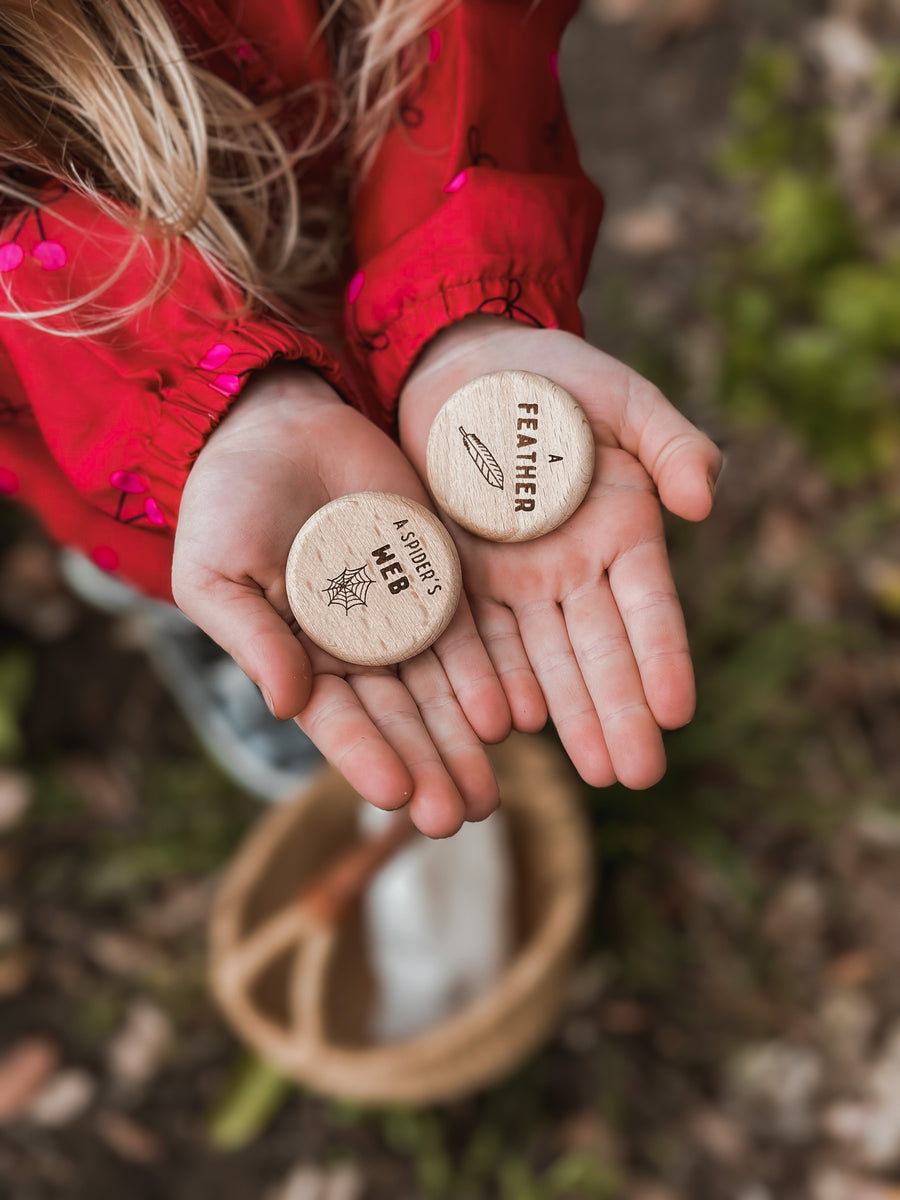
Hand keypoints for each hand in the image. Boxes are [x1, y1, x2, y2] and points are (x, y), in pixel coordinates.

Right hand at [172, 364, 510, 836]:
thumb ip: (252, 638)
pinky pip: (471, 631)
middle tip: (459, 816)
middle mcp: (358, 650)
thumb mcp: (218, 572)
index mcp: (300, 660)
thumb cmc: (228, 502)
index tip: (395, 797)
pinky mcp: (440, 576)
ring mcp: (404, 615)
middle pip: (401, 719)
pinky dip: (490, 671)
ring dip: (465, 739)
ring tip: (490, 788)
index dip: (366, 758)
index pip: (339, 723)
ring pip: (442, 690)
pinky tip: (510, 714)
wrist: (277, 424)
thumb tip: (287, 704)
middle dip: (428, 767)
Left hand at [399, 317, 721, 789]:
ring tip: (589, 769)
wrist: (462, 366)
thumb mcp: (622, 398)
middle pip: (599, 651)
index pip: (649, 608)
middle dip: (619, 713)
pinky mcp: (456, 578)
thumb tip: (704, 503)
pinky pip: (476, 636)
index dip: (662, 658)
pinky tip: (508, 724)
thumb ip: (672, 443)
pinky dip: (493, 678)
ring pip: (543, 659)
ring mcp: (515, 581)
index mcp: (623, 531)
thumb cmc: (554, 375)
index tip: (677, 713)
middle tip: (635, 774)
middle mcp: (574, 570)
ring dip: (565, 714)